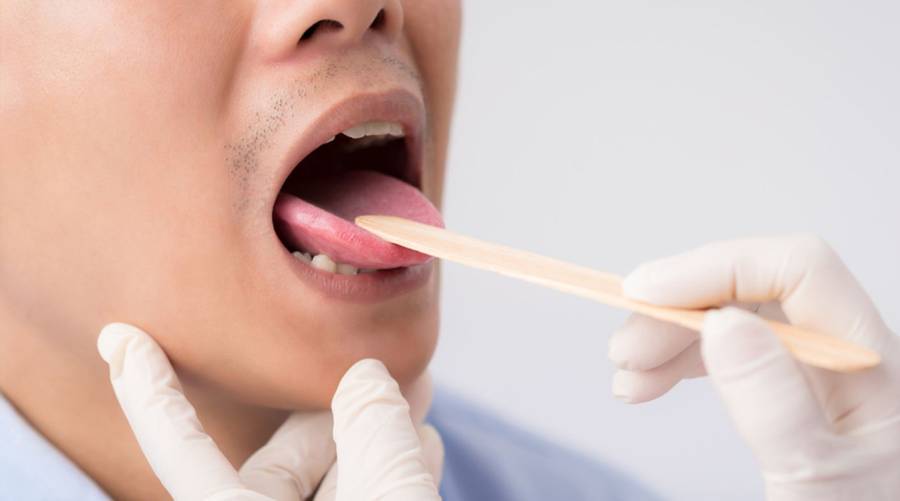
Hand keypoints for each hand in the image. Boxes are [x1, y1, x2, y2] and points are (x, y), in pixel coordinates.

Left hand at [97, 323, 442, 500]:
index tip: (120, 338)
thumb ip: (373, 432)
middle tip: (388, 378)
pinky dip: (386, 476)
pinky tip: (422, 448)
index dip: (148, 390)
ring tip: (417, 411)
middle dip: (338, 415)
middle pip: (281, 461)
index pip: (181, 450)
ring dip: (373, 442)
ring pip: (327, 484)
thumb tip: (366, 378)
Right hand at [609, 235, 899, 499]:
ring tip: (626, 378)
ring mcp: (819, 375)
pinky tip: (650, 384)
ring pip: (735, 320)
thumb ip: (774, 403)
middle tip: (621, 353)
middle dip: (679, 309)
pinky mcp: (794, 394)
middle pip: (754, 291)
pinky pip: (732, 354)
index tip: (643, 293)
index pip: (796, 269)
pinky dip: (682, 361)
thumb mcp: (813, 479)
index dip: (715, 266)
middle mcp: (846, 354)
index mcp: (872, 361)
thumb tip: (723, 322)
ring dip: (671, 337)